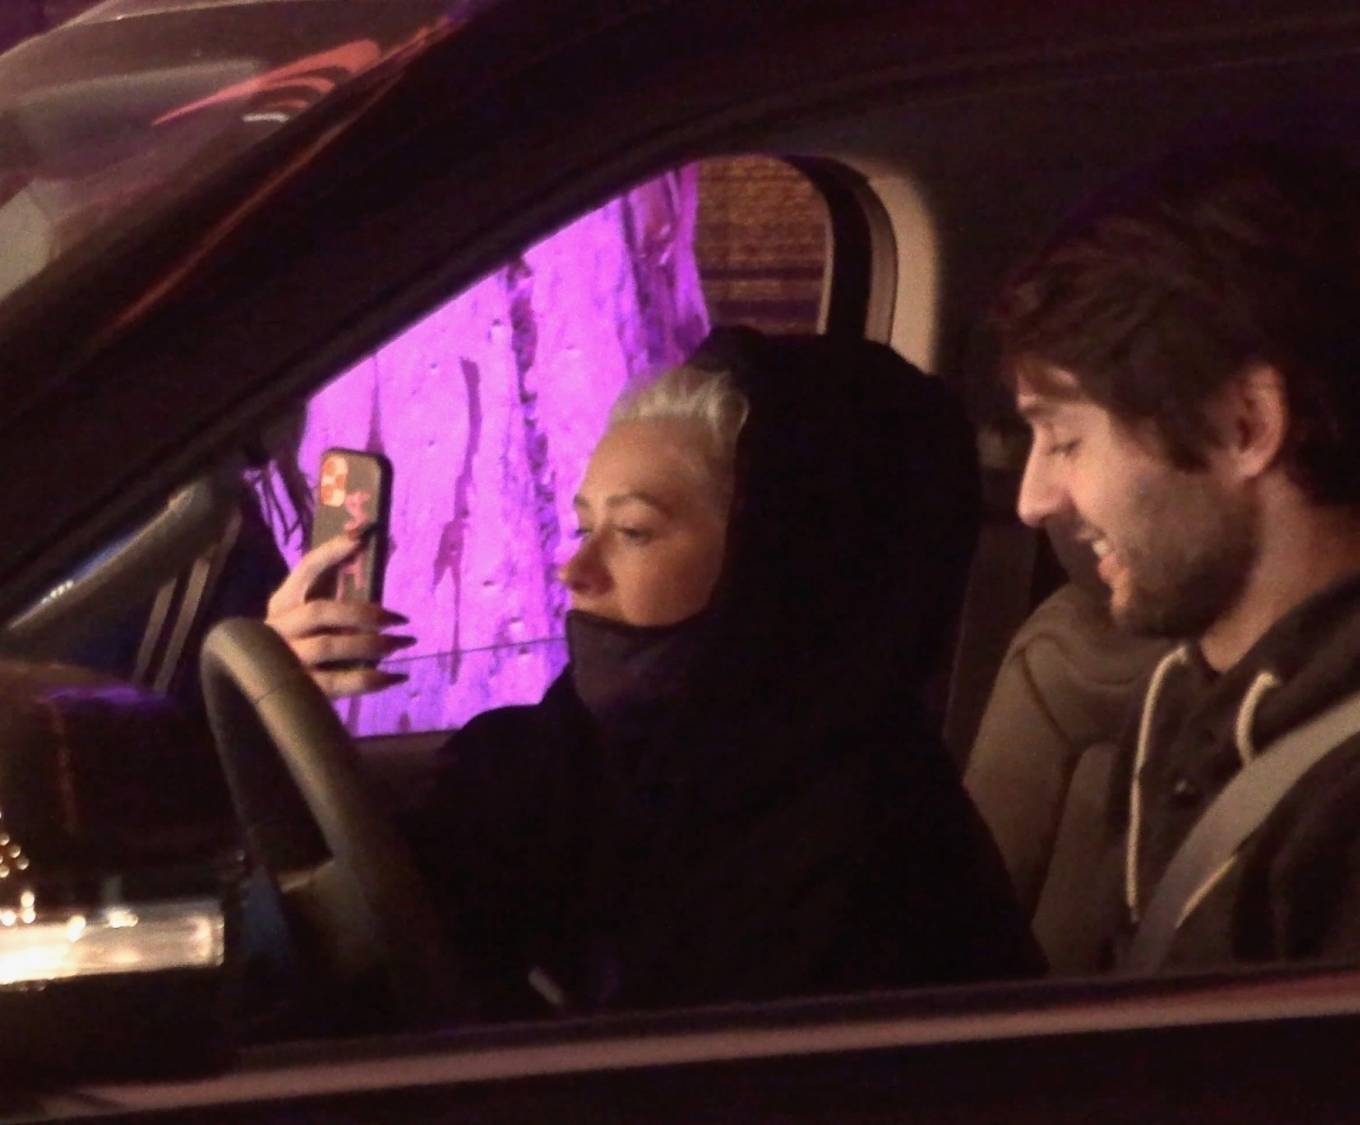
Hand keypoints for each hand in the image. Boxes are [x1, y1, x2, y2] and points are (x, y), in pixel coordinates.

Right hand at [265, 532, 414, 697]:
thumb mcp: (308, 613)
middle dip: (364, 613)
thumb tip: (365, 547)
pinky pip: (338, 682)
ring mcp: (285, 660)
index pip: (304, 570)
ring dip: (373, 644)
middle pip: (321, 611)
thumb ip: (332, 588)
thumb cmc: (300, 643)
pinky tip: (396, 675)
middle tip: (399, 618)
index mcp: (283, 602)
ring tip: (403, 643)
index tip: (359, 538)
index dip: (330, 552)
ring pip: (329, 646)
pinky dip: (370, 679)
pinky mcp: (299, 690)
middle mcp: (279, 627)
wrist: (264, 689)